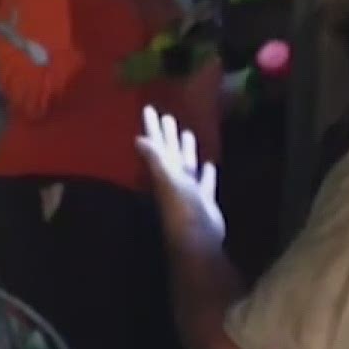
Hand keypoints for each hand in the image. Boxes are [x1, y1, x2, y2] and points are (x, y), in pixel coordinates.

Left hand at [136, 104, 226, 255]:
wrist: (198, 240)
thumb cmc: (182, 210)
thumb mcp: (169, 182)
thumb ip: (156, 160)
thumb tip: (138, 138)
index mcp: (164, 172)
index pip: (157, 144)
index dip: (153, 128)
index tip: (149, 108)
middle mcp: (174, 179)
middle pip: (170, 151)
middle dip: (168, 135)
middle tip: (168, 116)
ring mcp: (189, 190)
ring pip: (187, 165)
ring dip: (186, 150)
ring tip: (188, 133)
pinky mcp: (203, 199)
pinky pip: (204, 182)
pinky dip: (206, 172)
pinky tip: (210, 163)